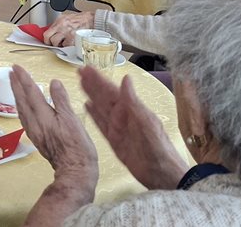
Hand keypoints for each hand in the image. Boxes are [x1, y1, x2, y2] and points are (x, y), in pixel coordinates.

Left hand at [9, 65, 97, 181]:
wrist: (74, 172)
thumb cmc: (77, 148)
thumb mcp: (72, 120)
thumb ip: (61, 100)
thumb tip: (53, 83)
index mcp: (43, 116)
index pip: (30, 92)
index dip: (23, 78)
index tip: (16, 67)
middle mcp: (34, 123)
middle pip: (22, 100)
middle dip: (16, 84)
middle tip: (11, 71)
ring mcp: (34, 131)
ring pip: (21, 109)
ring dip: (17, 94)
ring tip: (14, 84)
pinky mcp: (36, 138)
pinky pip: (24, 118)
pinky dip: (21, 107)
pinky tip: (23, 107)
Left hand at [42, 11, 94, 46]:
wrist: (91, 20)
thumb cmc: (81, 20)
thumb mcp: (67, 18)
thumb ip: (59, 25)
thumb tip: (54, 32)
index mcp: (59, 20)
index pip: (47, 31)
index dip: (46, 38)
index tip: (47, 41)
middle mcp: (61, 25)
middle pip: (48, 37)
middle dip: (51, 43)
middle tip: (54, 44)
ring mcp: (67, 32)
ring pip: (56, 43)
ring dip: (59, 45)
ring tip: (64, 43)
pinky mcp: (73, 38)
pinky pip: (66, 46)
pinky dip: (68, 46)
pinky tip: (71, 43)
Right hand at [79, 66, 188, 189]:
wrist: (161, 173)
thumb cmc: (157, 146)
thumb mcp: (146, 121)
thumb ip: (133, 101)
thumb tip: (126, 77)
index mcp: (130, 108)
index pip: (111, 90)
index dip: (99, 79)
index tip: (87, 68)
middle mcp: (122, 115)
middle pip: (103, 96)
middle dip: (92, 84)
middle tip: (79, 71)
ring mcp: (117, 128)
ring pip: (100, 108)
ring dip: (91, 95)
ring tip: (80, 83)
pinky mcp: (113, 140)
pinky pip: (100, 124)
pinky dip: (93, 115)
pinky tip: (86, 106)